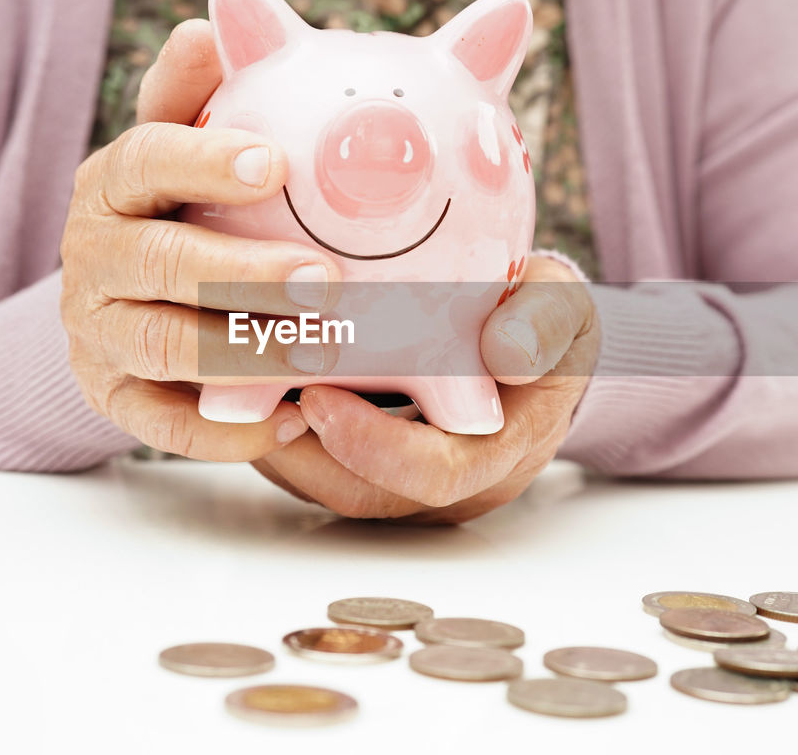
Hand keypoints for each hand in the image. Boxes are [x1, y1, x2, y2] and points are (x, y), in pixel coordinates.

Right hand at [60, 20, 340, 460]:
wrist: (119, 301)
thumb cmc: (174, 212)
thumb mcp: (176, 147)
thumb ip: (193, 96)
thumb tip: (208, 25)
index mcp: (110, 188)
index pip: (142, 161)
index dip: (201, 161)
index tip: (273, 163)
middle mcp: (91, 259)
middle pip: (157, 265)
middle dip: (242, 273)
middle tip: (325, 280)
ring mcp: (96, 334)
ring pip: (163, 348)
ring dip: (245, 354)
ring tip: (323, 354)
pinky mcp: (112, 398)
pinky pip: (162, 426)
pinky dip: (228, 429)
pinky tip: (296, 416)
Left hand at [252, 256, 599, 522]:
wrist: (536, 344)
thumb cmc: (543, 319)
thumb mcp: (562, 304)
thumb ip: (544, 320)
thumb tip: (509, 354)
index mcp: (508, 445)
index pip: (440, 472)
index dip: (374, 446)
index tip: (318, 394)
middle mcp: (458, 482)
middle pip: (367, 493)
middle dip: (301, 451)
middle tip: (252, 394)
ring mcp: (418, 483)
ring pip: (335, 486)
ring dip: (281, 447)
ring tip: (235, 391)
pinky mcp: (383, 471)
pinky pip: (326, 469)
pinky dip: (285, 436)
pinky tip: (252, 391)